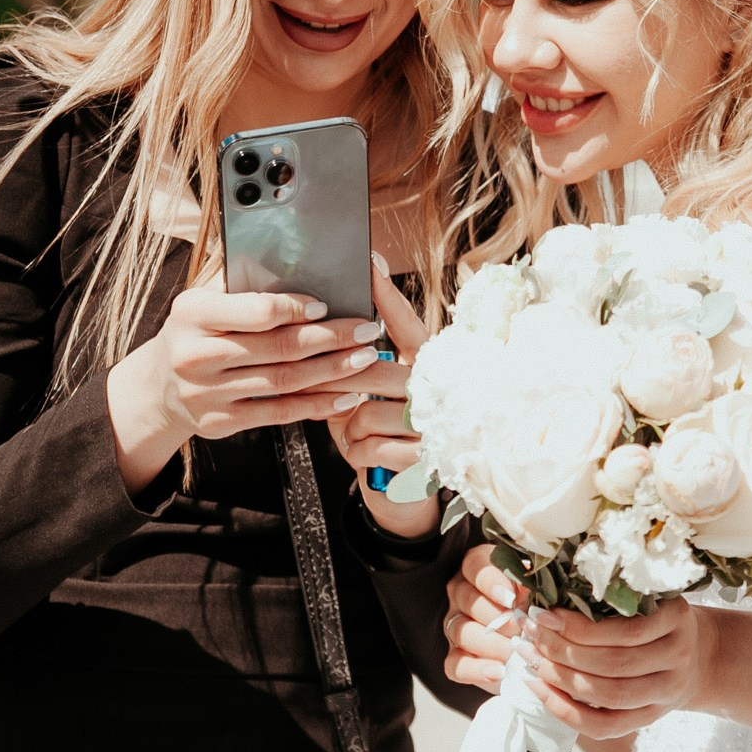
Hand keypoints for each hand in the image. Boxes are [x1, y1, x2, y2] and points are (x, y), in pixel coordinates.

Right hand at [104, 286, 382, 492]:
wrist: (158, 387)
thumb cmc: (195, 332)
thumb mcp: (203, 300)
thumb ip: (241, 282)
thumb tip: (299, 260)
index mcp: (191, 313)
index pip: (256, 310)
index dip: (297, 308)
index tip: (327, 305)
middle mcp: (195, 356)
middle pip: (278, 348)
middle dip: (331, 338)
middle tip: (367, 330)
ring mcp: (207, 394)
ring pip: (283, 382)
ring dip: (332, 371)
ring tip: (365, 359)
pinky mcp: (221, 423)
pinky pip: (278, 413)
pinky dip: (317, 405)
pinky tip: (345, 395)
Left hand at [312, 254, 437, 537]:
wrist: (403, 491)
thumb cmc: (380, 433)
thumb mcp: (368, 397)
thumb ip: (354, 368)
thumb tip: (317, 331)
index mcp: (424, 366)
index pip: (405, 323)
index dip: (386, 294)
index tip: (369, 259)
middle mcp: (435, 389)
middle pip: (373, 369)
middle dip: (335, 377)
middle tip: (315, 382)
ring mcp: (433, 423)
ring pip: (364, 411)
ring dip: (349, 427)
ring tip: (356, 433)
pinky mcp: (424, 458)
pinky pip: (368, 446)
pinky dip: (357, 453)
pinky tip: (366, 455)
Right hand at [442, 543, 527, 695]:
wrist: (535, 641)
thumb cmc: (537, 605)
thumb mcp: (539, 589)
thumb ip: (536, 587)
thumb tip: (542, 597)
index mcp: (479, 569)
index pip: (475, 566)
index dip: (491, 582)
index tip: (511, 598)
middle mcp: (462, 594)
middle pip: (467, 599)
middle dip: (496, 616)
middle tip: (521, 627)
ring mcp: (456, 626)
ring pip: (461, 630)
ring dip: (490, 643)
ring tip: (515, 652)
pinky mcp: (456, 658)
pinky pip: (455, 665)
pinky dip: (476, 670)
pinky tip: (499, 672)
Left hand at [515, 597, 717, 739]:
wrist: (698, 657)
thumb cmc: (659, 619)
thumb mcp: (650, 596)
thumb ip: (612, 594)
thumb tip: (549, 593)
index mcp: (676, 619)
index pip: (626, 631)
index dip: (580, 627)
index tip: (544, 615)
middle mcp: (676, 658)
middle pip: (615, 664)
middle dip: (563, 650)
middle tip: (530, 635)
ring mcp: (665, 694)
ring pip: (608, 695)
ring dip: (560, 679)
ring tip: (530, 660)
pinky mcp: (649, 720)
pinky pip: (604, 725)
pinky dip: (567, 711)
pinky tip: (541, 690)